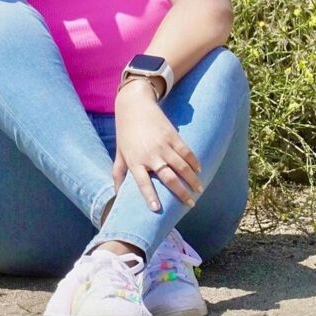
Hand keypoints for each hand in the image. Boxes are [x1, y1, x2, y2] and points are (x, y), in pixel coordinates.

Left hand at [113, 78, 202, 210]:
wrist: (134, 106)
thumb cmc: (125, 132)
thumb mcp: (120, 153)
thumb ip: (118, 173)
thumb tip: (116, 194)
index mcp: (135, 160)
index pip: (142, 182)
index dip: (149, 195)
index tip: (156, 209)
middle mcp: (149, 154)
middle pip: (168, 177)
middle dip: (181, 192)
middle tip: (191, 204)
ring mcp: (162, 144)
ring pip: (181, 166)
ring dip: (192, 179)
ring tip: (199, 189)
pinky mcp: (172, 135)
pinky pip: (186, 152)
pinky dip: (194, 162)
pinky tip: (198, 170)